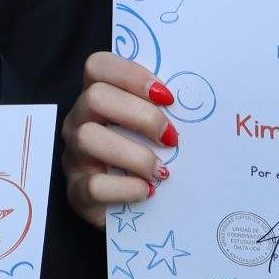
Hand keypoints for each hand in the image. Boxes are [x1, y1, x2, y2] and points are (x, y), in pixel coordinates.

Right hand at [59, 52, 177, 228]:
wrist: (135, 213)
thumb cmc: (150, 159)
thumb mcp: (155, 130)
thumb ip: (166, 111)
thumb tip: (204, 107)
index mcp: (98, 97)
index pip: (98, 66)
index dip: (132, 75)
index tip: (167, 97)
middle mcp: (79, 121)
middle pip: (95, 97)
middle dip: (141, 115)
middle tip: (170, 138)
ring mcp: (74, 156)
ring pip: (88, 137)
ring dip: (134, 154)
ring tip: (161, 171)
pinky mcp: (76, 192)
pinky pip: (94, 185)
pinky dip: (126, 188)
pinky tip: (147, 191)